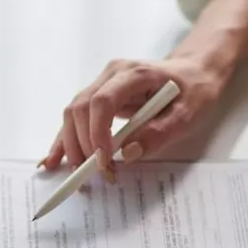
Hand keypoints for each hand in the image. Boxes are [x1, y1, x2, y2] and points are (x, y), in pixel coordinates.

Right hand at [41, 55, 227, 175]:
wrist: (194, 72)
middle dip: (82, 146)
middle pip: (80, 108)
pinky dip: (65, 141)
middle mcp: (111, 75)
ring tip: (74, 176)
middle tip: (97, 176)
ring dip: (71, 146)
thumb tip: (126, 154)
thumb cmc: (194, 91)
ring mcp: (101, 84)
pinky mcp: (98, 98)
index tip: (104, 162)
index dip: (97, 133)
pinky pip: (76, 119)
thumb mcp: (188, 114)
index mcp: (134, 74)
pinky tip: (53, 160)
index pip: (102, 101)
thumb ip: (159, 133)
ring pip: (72, 114)